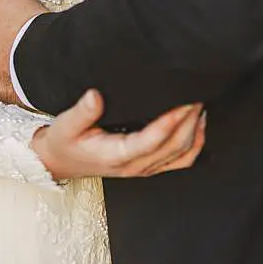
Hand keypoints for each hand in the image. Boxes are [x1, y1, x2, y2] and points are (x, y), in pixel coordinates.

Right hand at [32, 89, 206, 180]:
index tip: (183, 103)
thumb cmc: (65, 143)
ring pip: (182, 155)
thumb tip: (94, 96)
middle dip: (189, 120)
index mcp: (116, 156)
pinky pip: (181, 161)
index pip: (150, 142)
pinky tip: (200, 123)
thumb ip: (82, 112)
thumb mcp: (65, 126)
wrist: (61, 162)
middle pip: (173, 147)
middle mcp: (134, 166)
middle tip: (198, 94)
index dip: (169, 123)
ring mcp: (144, 169)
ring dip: (195, 130)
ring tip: (201, 104)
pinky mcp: (149, 167)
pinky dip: (196, 143)